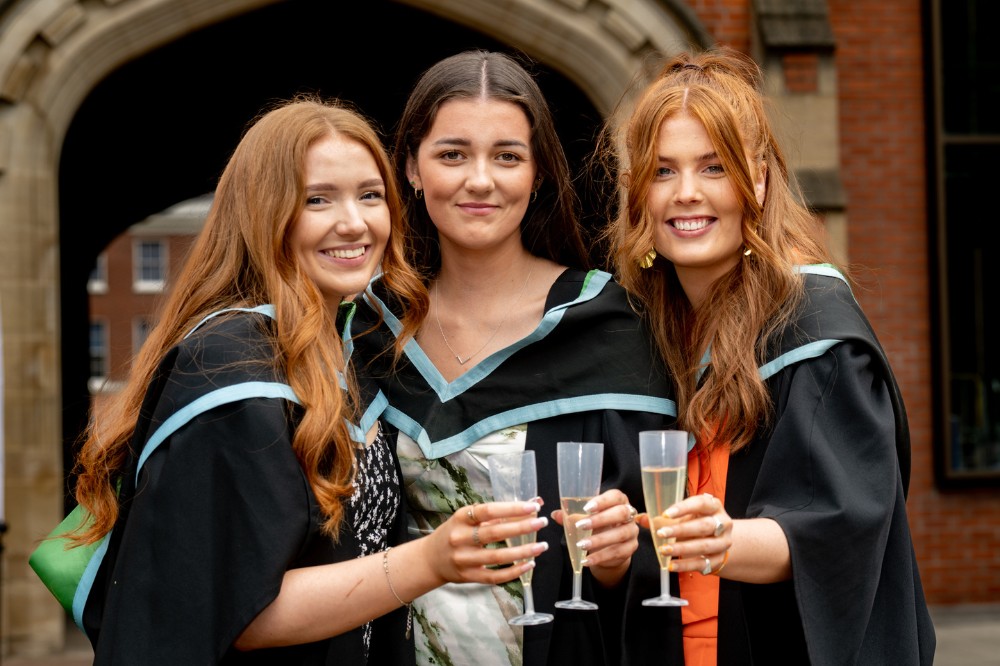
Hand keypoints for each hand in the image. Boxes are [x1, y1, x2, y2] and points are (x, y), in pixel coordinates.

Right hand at [424, 501, 548, 585]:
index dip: (512, 508)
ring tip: (541, 546)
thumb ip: (499, 513)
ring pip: (498, 556)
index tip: (532, 506)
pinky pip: (495, 576)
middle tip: (541, 523)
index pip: (489, 510)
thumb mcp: (469, 519)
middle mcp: (461, 538)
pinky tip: (529, 564)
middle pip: (495, 533)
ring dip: (523, 551)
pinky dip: (514, 572)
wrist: (430, 559)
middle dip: (521, 527)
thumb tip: (533, 503)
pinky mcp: (468, 577)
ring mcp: (464, 559)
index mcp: (461, 518)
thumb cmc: (454, 533)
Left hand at [551, 489, 637, 587]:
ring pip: (620, 534)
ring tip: (581, 545)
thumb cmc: (599, 526)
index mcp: (619, 501)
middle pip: (621, 513)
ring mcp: (632, 531)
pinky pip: (618, 552)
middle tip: (580, 526)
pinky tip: (587, 559)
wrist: (611, 547)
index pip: (615, 496)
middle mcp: (629, 514)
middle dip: (600, 519)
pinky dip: (601, 556)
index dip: (603, 501)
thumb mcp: (587, 519)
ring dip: (599, 540)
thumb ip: (573, 516)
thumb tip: (555, 514)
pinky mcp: (631, 548)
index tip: (586, 508)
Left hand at [638, 492, 731, 575]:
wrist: (718, 542)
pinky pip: (702, 563)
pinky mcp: (719, 560)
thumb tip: (640, 518)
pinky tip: (670, 565)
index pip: (701, 503)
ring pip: (704, 546)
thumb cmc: (697, 524)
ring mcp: (723, 543)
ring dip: (682, 548)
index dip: (684, 508)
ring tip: (663, 550)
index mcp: (714, 507)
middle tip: (661, 533)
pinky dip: (685, 565)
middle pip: (704, 526)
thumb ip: (663, 519)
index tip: (665, 514)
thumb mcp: (684, 517)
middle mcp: (723, 523)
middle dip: (681, 530)